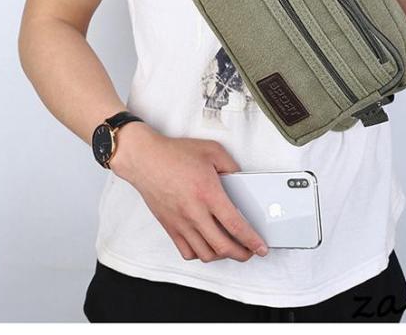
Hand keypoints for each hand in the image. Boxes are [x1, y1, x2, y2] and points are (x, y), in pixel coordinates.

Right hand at [109, 123, 267, 262]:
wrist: (145, 159)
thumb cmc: (174, 154)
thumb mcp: (212, 150)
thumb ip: (231, 165)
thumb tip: (240, 179)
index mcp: (208, 193)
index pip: (235, 226)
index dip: (252, 240)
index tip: (261, 247)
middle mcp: (195, 212)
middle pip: (223, 247)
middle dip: (242, 254)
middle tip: (250, 252)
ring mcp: (181, 222)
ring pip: (205, 253)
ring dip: (222, 255)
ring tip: (230, 248)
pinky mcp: (169, 226)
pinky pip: (187, 251)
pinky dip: (200, 254)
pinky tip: (207, 245)